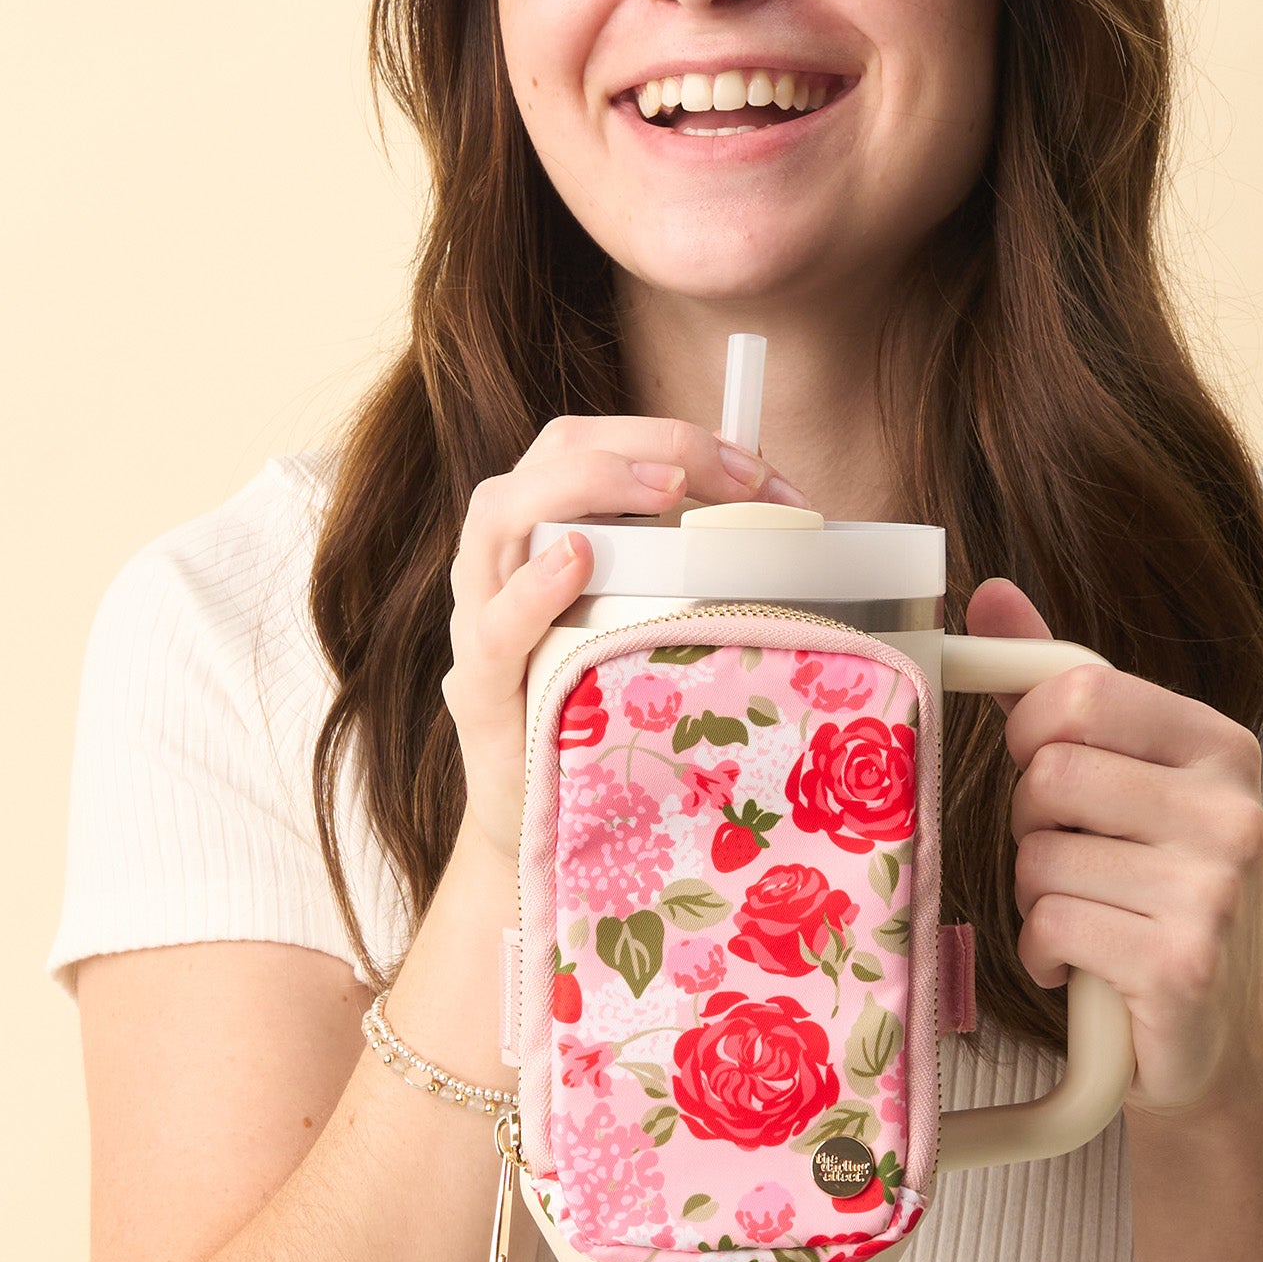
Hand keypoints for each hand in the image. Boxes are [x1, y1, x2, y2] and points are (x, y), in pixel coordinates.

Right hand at [442, 417, 807, 861]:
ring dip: (585, 483)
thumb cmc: (599, 714)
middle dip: (641, 443)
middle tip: (726, 473)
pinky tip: (577, 560)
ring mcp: (477, 621)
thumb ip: (687, 573)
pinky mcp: (477, 692)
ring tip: (661, 485)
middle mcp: (501, 562)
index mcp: (545, 533)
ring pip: (498, 515)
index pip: (593, 444)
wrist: (541, 825)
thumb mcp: (645, 629)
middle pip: (549, 456)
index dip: (672, 436)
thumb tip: (786, 526)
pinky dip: (532, 588)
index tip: (756, 471)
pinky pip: (491, 627)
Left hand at [965, 576, 1262, 1115]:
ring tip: (1083, 918)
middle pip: (1050, 775)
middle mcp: (1233, 810)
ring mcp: (1216, 890)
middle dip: (1029, 825)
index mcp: (1222, 746)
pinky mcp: (1182, 964)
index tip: (1046, 772)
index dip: (1031, 735)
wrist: (1205, 1035)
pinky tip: (1080, 966)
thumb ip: (1053, 682)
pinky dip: (1043, 952)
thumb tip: (987, 593)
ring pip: (1041, 857)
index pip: (1079, 693)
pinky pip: (1052, 926)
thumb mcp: (1118, 775)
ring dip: (1034, 897)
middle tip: (1069, 861)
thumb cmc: (1146, 887)